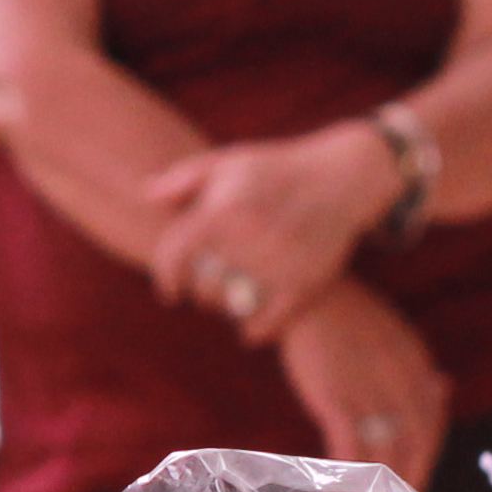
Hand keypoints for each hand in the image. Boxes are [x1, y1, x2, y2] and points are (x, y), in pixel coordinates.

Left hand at [143, 125, 407, 342]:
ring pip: (234, 305)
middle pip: (203, 287)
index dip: (165, 278)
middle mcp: (250, 237)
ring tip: (232, 298)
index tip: (170, 293)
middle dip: (201, 292)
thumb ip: (182, 179)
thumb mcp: (228, 161)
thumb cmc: (277, 168)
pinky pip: (270, 322)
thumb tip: (146, 197)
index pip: (176, 256)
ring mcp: (280, 261)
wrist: (344, 175)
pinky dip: (257, 330)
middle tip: (208, 291)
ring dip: (228, 307)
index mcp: (224, 209)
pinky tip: (249, 331)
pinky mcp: (307, 281)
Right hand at [266, 277, 450, 485]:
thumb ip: (417, 364)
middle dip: (413, 477)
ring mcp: (369, 390)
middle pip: (416, 442)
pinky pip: (351, 443)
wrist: (308, 291)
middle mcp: (401, 381)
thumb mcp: (393, 334)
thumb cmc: (345, 312)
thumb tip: (442, 387)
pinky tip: (344, 486)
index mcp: (416, 365)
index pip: (431, 421)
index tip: (420, 479)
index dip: (428, 456)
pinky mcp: (336, 397)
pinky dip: (352, 468)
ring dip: (387, 484)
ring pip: (387, 449)